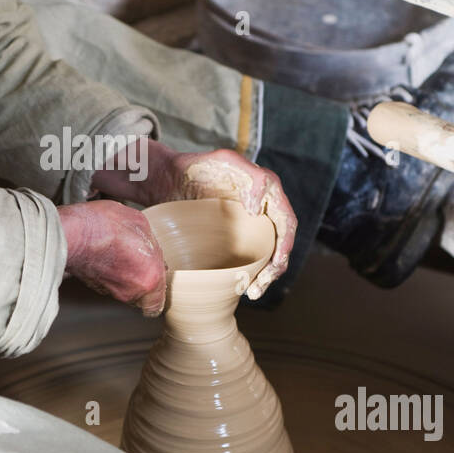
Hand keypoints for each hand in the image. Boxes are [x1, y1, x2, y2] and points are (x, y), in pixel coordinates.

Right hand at [57, 200, 165, 316]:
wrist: (72, 232)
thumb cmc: (105, 226)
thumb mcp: (140, 224)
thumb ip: (152, 245)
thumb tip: (151, 251)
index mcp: (150, 277)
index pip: (158, 303)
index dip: (158, 291)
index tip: (155, 280)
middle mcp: (132, 291)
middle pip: (142, 297)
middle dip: (141, 283)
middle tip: (138, 264)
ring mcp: (111, 291)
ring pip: (125, 291)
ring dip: (125, 279)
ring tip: (120, 256)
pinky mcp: (94, 287)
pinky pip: (109, 285)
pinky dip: (109, 276)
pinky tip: (107, 257)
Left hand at [140, 142, 295, 299]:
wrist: (167, 180)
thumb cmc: (195, 167)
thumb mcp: (223, 160)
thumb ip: (251, 176)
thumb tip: (258, 210)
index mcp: (267, 190)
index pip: (286, 222)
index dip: (284, 244)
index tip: (274, 262)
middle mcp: (263, 208)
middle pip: (280, 243)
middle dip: (275, 268)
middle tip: (259, 286)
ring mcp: (249, 223)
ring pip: (268, 254)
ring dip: (264, 276)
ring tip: (252, 292)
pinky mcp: (235, 235)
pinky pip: (250, 257)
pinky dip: (250, 274)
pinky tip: (242, 287)